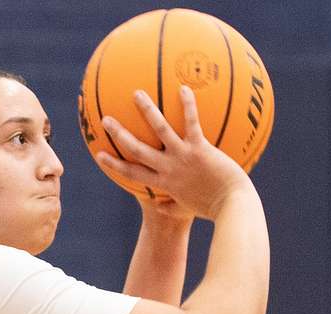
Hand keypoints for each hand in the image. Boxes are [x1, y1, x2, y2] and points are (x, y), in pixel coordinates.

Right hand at [99, 86, 250, 220]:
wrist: (231, 206)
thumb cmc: (212, 208)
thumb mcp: (187, 210)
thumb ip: (171, 207)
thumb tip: (160, 206)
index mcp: (163, 184)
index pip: (131, 174)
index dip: (114, 164)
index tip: (99, 154)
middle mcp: (168, 169)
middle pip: (137, 150)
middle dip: (119, 134)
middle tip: (106, 120)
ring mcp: (183, 157)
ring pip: (160, 130)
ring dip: (147, 111)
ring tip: (137, 93)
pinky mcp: (200, 148)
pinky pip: (192, 122)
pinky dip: (187, 105)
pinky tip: (182, 87)